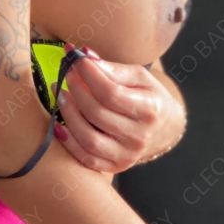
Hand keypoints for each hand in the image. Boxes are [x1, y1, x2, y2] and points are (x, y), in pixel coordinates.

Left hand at [51, 46, 181, 173]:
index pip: (111, 93)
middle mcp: (139, 136)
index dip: (88, 75)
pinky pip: (86, 158)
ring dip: (68, 114)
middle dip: (76, 90)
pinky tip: (59, 124)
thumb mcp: (140, 77)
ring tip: (61, 95)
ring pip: (88, 138)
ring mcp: (127, 155)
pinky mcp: (116, 166)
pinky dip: (68, 142)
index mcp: (149, 110)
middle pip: (97, 113)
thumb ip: (113, 69)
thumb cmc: (149, 97)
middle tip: (66, 74)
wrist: (165, 128)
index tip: (75, 59)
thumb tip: (83, 56)